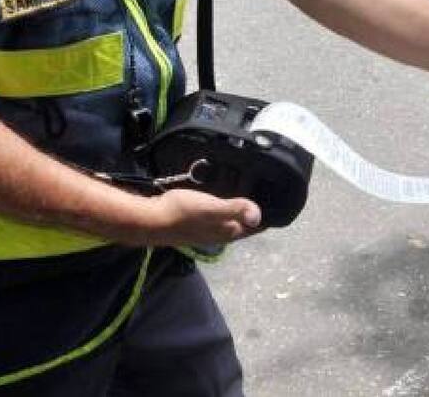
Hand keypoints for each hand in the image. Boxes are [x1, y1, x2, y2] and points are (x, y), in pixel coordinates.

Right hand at [133, 189, 263, 246]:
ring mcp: (205, 230)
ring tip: (248, 193)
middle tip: (267, 197)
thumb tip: (259, 215)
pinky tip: (221, 197)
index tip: (279, 207)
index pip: (253, 228)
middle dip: (254, 216)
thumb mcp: (212, 208)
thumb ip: (236, 210)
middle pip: (242, 226)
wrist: (149, 220)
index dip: (266, 219)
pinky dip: (223, 208)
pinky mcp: (193, 223)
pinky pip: (215, 216)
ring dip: (238, 212)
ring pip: (228, 222)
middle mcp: (218, 234)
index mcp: (227, 232)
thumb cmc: (183, 213)